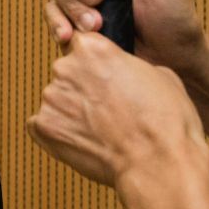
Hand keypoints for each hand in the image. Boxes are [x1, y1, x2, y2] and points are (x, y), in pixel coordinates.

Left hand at [28, 32, 208, 188]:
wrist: (159, 164)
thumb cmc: (166, 123)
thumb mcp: (161, 75)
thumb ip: (130, 65)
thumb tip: (124, 69)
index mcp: (93, 49)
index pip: (81, 43)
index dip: (95, 62)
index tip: (104, 76)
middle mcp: (66, 67)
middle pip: (67, 72)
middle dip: (83, 88)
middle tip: (108, 110)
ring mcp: (51, 97)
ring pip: (57, 100)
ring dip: (72, 111)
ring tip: (102, 130)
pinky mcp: (43, 126)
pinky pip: (43, 125)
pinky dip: (59, 133)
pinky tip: (84, 141)